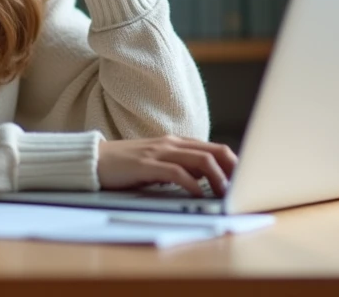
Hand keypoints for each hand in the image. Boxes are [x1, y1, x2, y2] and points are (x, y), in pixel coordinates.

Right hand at [97, 136, 238, 196]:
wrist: (94, 160)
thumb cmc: (126, 165)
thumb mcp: (158, 163)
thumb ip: (180, 166)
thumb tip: (206, 180)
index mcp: (176, 143)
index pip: (215, 149)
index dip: (234, 164)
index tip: (244, 181)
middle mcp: (172, 144)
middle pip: (214, 152)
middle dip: (233, 171)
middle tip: (241, 189)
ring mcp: (159, 152)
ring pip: (201, 161)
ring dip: (218, 179)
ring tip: (224, 195)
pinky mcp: (146, 165)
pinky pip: (177, 172)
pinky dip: (192, 185)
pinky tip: (198, 195)